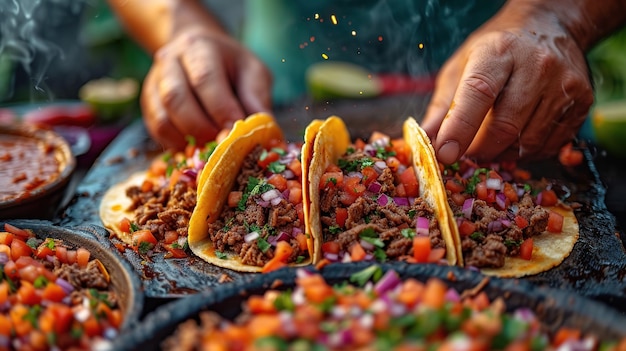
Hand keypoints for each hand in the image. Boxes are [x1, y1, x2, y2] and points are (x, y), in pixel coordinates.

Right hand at [141, 27, 272, 149]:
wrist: (200, 53)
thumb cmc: (232, 66)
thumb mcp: (252, 71)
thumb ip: (257, 96)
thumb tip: (263, 128)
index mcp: (199, 47)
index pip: (205, 78)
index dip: (221, 109)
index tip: (235, 132)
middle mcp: (169, 61)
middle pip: (176, 99)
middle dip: (202, 128)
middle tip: (222, 145)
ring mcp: (154, 83)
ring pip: (162, 118)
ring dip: (187, 140)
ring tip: (210, 149)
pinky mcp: (148, 104)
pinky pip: (156, 131)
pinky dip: (176, 145)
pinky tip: (196, 148)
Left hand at [421, 6, 592, 163]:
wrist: (550, 27)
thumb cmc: (496, 51)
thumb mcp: (461, 67)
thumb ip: (442, 106)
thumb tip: (425, 142)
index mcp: (498, 52)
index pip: (478, 93)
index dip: (460, 128)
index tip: (445, 154)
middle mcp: (537, 65)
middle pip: (505, 126)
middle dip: (479, 149)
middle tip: (467, 152)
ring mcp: (564, 84)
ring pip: (527, 142)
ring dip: (502, 154)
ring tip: (491, 143)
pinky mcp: (582, 102)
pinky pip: (549, 146)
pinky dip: (526, 152)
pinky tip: (517, 138)